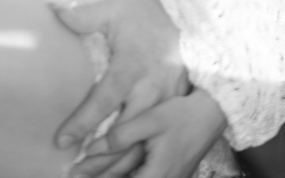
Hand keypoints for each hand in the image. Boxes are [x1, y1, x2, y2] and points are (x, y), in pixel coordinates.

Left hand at [54, 0, 189, 164]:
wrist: (187, 18)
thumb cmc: (145, 14)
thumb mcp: (114, 9)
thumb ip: (84, 15)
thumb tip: (54, 13)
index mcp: (131, 67)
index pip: (104, 101)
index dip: (83, 122)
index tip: (62, 140)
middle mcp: (150, 89)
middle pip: (124, 133)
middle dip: (100, 156)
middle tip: (74, 171)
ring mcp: (165, 101)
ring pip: (141, 142)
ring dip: (116, 162)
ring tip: (89, 175)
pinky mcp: (173, 106)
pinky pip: (155, 138)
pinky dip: (137, 157)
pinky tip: (119, 168)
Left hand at [80, 90, 225, 177]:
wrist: (210, 114)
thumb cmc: (181, 114)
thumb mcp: (150, 119)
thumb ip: (122, 134)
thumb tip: (92, 147)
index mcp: (157, 174)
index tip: (75, 175)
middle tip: (74, 173)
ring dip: (109, 176)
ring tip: (84, 170)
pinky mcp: (169, 173)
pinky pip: (141, 177)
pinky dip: (123, 174)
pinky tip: (108, 168)